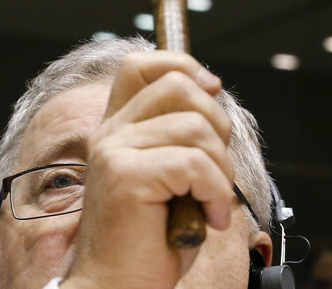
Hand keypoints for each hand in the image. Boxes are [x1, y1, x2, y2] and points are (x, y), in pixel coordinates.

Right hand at [63, 51, 232, 288]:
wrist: (120, 288)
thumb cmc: (154, 240)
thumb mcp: (174, 174)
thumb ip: (184, 133)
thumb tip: (213, 92)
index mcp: (119, 128)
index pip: (143, 64)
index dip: (184, 66)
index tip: (212, 90)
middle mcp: (111, 132)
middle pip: (179, 86)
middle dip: (218, 125)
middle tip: (215, 171)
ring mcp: (114, 151)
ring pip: (196, 128)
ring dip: (221, 169)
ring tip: (210, 202)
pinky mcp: (125, 176)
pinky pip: (194, 163)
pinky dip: (216, 192)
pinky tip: (209, 217)